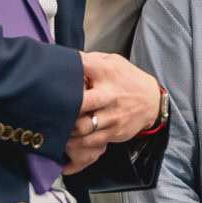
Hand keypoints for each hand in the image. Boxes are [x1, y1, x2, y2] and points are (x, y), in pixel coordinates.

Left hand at [63, 52, 162, 172]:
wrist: (152, 101)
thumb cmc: (127, 79)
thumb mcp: (113, 61)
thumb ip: (90, 59)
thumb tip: (65, 59)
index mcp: (107, 72)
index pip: (81, 67)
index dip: (65, 71)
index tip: (51, 76)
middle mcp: (110, 95)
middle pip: (80, 102)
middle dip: (62, 106)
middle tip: (48, 108)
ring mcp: (112, 116)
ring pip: (82, 127)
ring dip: (65, 128)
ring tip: (54, 126)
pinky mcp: (114, 132)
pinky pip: (90, 142)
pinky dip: (74, 143)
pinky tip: (66, 139)